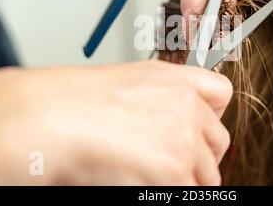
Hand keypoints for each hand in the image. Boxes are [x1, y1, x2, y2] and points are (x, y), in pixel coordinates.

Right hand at [0, 61, 231, 184]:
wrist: (51, 118)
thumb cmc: (73, 101)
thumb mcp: (128, 81)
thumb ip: (161, 98)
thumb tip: (171, 123)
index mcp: (176, 80)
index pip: (221, 94)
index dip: (210, 116)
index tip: (200, 132)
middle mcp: (187, 106)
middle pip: (219, 142)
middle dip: (199, 157)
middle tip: (172, 165)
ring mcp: (185, 139)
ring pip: (207, 175)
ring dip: (185, 179)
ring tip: (149, 175)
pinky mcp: (174, 171)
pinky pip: (187, 192)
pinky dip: (165, 191)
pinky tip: (138, 181)